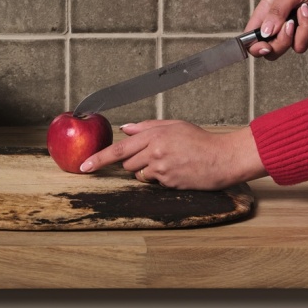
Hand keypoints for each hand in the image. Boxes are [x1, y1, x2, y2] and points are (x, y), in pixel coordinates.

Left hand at [79, 120, 266, 189]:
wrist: (223, 158)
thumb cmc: (200, 140)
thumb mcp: (173, 125)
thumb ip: (146, 127)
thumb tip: (125, 129)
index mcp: (152, 135)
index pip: (118, 149)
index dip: (98, 159)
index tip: (84, 167)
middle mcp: (154, 152)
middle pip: (127, 163)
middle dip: (134, 161)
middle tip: (154, 155)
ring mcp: (161, 169)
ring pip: (139, 174)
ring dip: (146, 170)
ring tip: (168, 161)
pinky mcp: (170, 183)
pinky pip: (154, 182)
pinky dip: (160, 178)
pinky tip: (176, 170)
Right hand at [246, 0, 307, 58]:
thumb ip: (276, 10)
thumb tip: (264, 31)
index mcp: (263, 13)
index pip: (250, 36)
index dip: (253, 46)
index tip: (265, 46)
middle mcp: (275, 24)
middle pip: (270, 49)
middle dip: (281, 42)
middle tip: (289, 25)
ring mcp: (291, 30)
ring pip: (290, 47)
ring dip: (300, 31)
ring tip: (303, 10)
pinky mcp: (305, 32)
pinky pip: (304, 42)